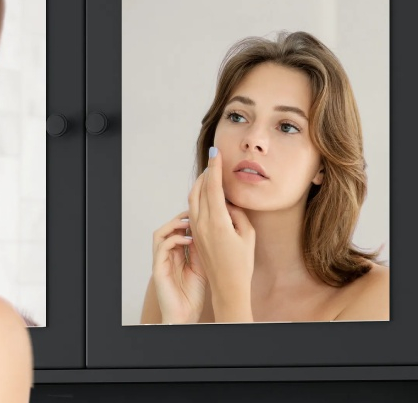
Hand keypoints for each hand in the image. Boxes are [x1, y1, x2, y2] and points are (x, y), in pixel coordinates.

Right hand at [152, 210, 207, 323]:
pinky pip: (162, 247)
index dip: (187, 220)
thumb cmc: (194, 294)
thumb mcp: (201, 266)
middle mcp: (166, 256)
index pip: (177, 231)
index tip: (202, 213)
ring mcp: (161, 262)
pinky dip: (175, 240)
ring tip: (189, 223)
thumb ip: (201, 250)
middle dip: (180, 218)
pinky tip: (189, 240)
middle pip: (167, 228)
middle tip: (194, 213)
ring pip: (160, 234)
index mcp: (175, 255)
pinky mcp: (158, 269)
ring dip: (174, 225)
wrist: (186, 315)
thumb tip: (208, 230)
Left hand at [188, 147, 254, 314]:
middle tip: (215, 160)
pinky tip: (208, 194)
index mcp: (217, 222)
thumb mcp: (247, 234)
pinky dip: (199, 197)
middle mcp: (202, 224)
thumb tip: (227, 201)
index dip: (214, 168)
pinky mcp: (195, 234)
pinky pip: (193, 209)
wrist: (227, 286)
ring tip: (210, 174)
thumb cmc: (242, 263)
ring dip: (200, 184)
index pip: (212, 187)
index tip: (216, 152)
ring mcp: (196, 230)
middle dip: (206, 172)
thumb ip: (237, 212)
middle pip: (199, 189)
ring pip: (193, 199)